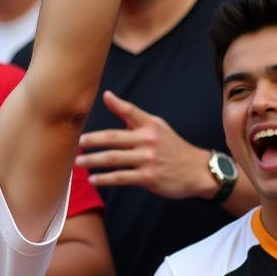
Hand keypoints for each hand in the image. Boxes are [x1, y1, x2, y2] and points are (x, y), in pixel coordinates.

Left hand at [76, 91, 215, 198]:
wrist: (197, 171)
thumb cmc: (172, 149)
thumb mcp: (158, 128)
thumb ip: (135, 119)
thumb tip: (111, 100)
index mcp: (150, 126)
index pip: (131, 111)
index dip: (117, 103)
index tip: (105, 96)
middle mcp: (148, 140)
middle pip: (113, 138)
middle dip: (92, 140)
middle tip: (79, 143)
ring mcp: (147, 159)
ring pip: (113, 159)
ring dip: (93, 160)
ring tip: (79, 162)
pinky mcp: (148, 177)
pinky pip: (120, 177)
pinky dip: (104, 178)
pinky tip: (93, 179)